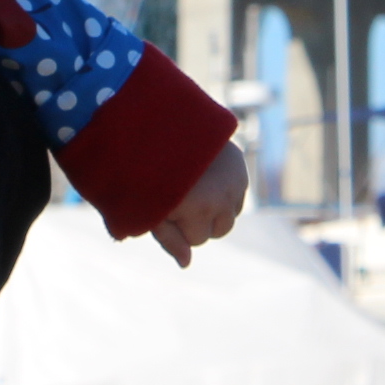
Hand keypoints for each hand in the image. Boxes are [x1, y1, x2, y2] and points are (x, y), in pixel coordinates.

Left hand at [150, 142, 249, 266]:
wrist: (159, 121)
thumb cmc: (143, 170)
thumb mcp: (148, 207)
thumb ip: (168, 239)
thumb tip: (186, 264)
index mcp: (195, 208)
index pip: (195, 241)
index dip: (176, 226)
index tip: (164, 206)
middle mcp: (220, 197)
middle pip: (216, 232)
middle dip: (199, 222)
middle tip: (177, 194)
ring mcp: (234, 182)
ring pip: (229, 216)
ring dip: (215, 209)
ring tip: (192, 186)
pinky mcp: (241, 168)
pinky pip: (237, 197)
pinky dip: (224, 193)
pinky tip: (206, 176)